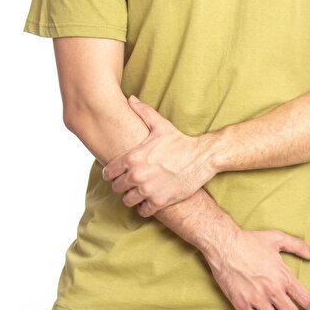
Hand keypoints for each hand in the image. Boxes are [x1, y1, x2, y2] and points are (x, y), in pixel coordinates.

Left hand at [102, 95, 216, 216]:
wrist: (202, 158)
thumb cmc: (180, 142)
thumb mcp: (161, 126)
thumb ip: (143, 112)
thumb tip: (131, 99)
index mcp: (133, 158)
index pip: (108, 172)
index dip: (111, 173)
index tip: (117, 173)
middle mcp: (137, 175)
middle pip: (116, 187)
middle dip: (121, 185)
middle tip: (130, 183)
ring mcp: (148, 190)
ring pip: (127, 201)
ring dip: (131, 197)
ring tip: (138, 192)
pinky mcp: (160, 201)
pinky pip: (142, 211)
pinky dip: (144, 208)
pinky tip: (149, 200)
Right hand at [204, 227, 309, 309]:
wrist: (225, 245)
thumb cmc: (250, 240)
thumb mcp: (277, 238)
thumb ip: (298, 246)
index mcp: (284, 276)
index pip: (305, 301)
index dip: (305, 301)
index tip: (300, 299)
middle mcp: (272, 291)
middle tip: (283, 303)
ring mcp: (256, 299)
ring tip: (268, 305)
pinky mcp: (241, 304)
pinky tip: (253, 306)